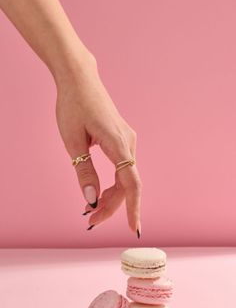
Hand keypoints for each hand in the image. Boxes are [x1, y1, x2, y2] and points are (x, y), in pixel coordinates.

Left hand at [55, 56, 141, 235]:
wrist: (80, 79)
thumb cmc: (73, 105)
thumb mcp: (72, 141)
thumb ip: (84, 171)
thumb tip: (91, 199)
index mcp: (117, 143)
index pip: (131, 183)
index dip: (133, 207)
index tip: (132, 228)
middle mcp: (128, 142)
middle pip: (127, 184)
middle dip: (111, 206)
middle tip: (90, 222)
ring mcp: (127, 140)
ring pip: (125, 177)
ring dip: (112, 196)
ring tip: (92, 210)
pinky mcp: (122, 139)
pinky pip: (123, 167)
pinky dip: (113, 183)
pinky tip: (102, 192)